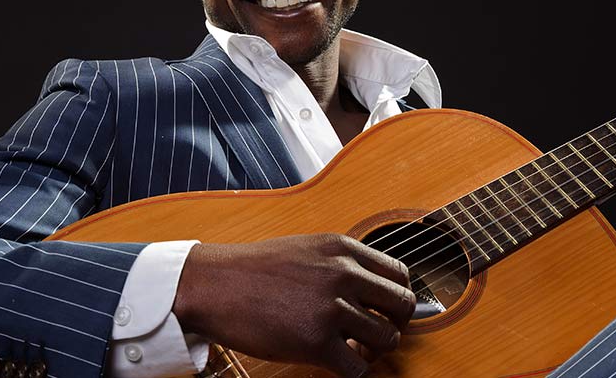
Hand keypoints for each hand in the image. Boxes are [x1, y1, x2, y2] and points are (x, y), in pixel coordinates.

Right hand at [172, 234, 416, 376]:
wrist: (212, 285)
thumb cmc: (252, 270)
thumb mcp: (307, 249)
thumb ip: (341, 264)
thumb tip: (370, 287)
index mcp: (343, 249)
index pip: (400, 274)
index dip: (397, 298)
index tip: (385, 311)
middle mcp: (344, 275)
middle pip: (403, 306)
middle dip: (395, 326)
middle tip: (374, 336)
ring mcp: (331, 309)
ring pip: (387, 338)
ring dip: (375, 352)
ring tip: (354, 352)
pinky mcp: (315, 342)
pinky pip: (358, 369)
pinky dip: (355, 373)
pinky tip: (338, 365)